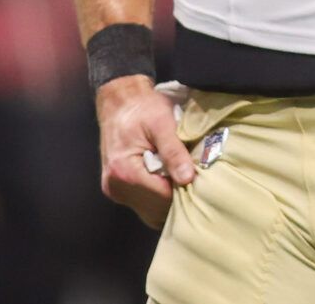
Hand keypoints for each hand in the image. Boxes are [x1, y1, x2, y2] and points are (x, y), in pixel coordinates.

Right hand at [96, 77, 193, 228]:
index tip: (199, 177)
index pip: (162, 197)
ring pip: (150, 212)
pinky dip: (158, 198)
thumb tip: (187, 179)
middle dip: (176, 197)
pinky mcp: (117, 190)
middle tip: (193, 178)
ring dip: (167, 200)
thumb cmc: (142, 107)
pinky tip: (168, 180)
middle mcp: (116, 187)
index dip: (183, 190)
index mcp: (124, 171)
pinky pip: (143, 205)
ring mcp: (115, 191)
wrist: (119, 101)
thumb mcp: (161, 122)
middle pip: (156, 209)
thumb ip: (173, 151)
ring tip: (180, 178)